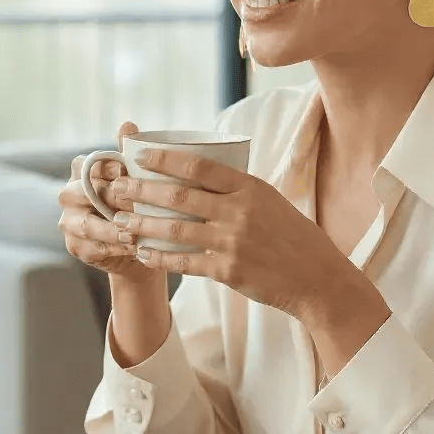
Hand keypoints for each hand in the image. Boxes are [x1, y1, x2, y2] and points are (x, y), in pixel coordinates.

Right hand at [57, 121, 156, 281]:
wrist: (139, 245)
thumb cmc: (138, 204)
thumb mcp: (138, 178)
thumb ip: (128, 152)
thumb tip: (128, 124)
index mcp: (82, 171)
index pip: (89, 165)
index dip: (109, 168)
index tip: (127, 171)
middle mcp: (69, 194)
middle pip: (83, 193)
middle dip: (111, 199)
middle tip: (136, 205)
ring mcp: (69, 221)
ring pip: (87, 224)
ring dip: (112, 229)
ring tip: (135, 234)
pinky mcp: (75, 246)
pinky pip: (92, 247)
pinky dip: (113, 248)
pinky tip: (132, 248)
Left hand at [112, 147, 349, 317]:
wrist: (315, 277)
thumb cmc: (293, 236)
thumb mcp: (270, 201)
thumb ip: (237, 190)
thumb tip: (198, 176)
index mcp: (250, 188)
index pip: (199, 167)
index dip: (165, 159)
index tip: (139, 156)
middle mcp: (239, 212)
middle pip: (179, 196)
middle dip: (142, 191)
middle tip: (117, 189)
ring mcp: (232, 242)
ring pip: (175, 229)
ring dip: (143, 225)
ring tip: (121, 222)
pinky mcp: (227, 270)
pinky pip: (184, 262)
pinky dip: (160, 258)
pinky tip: (143, 253)